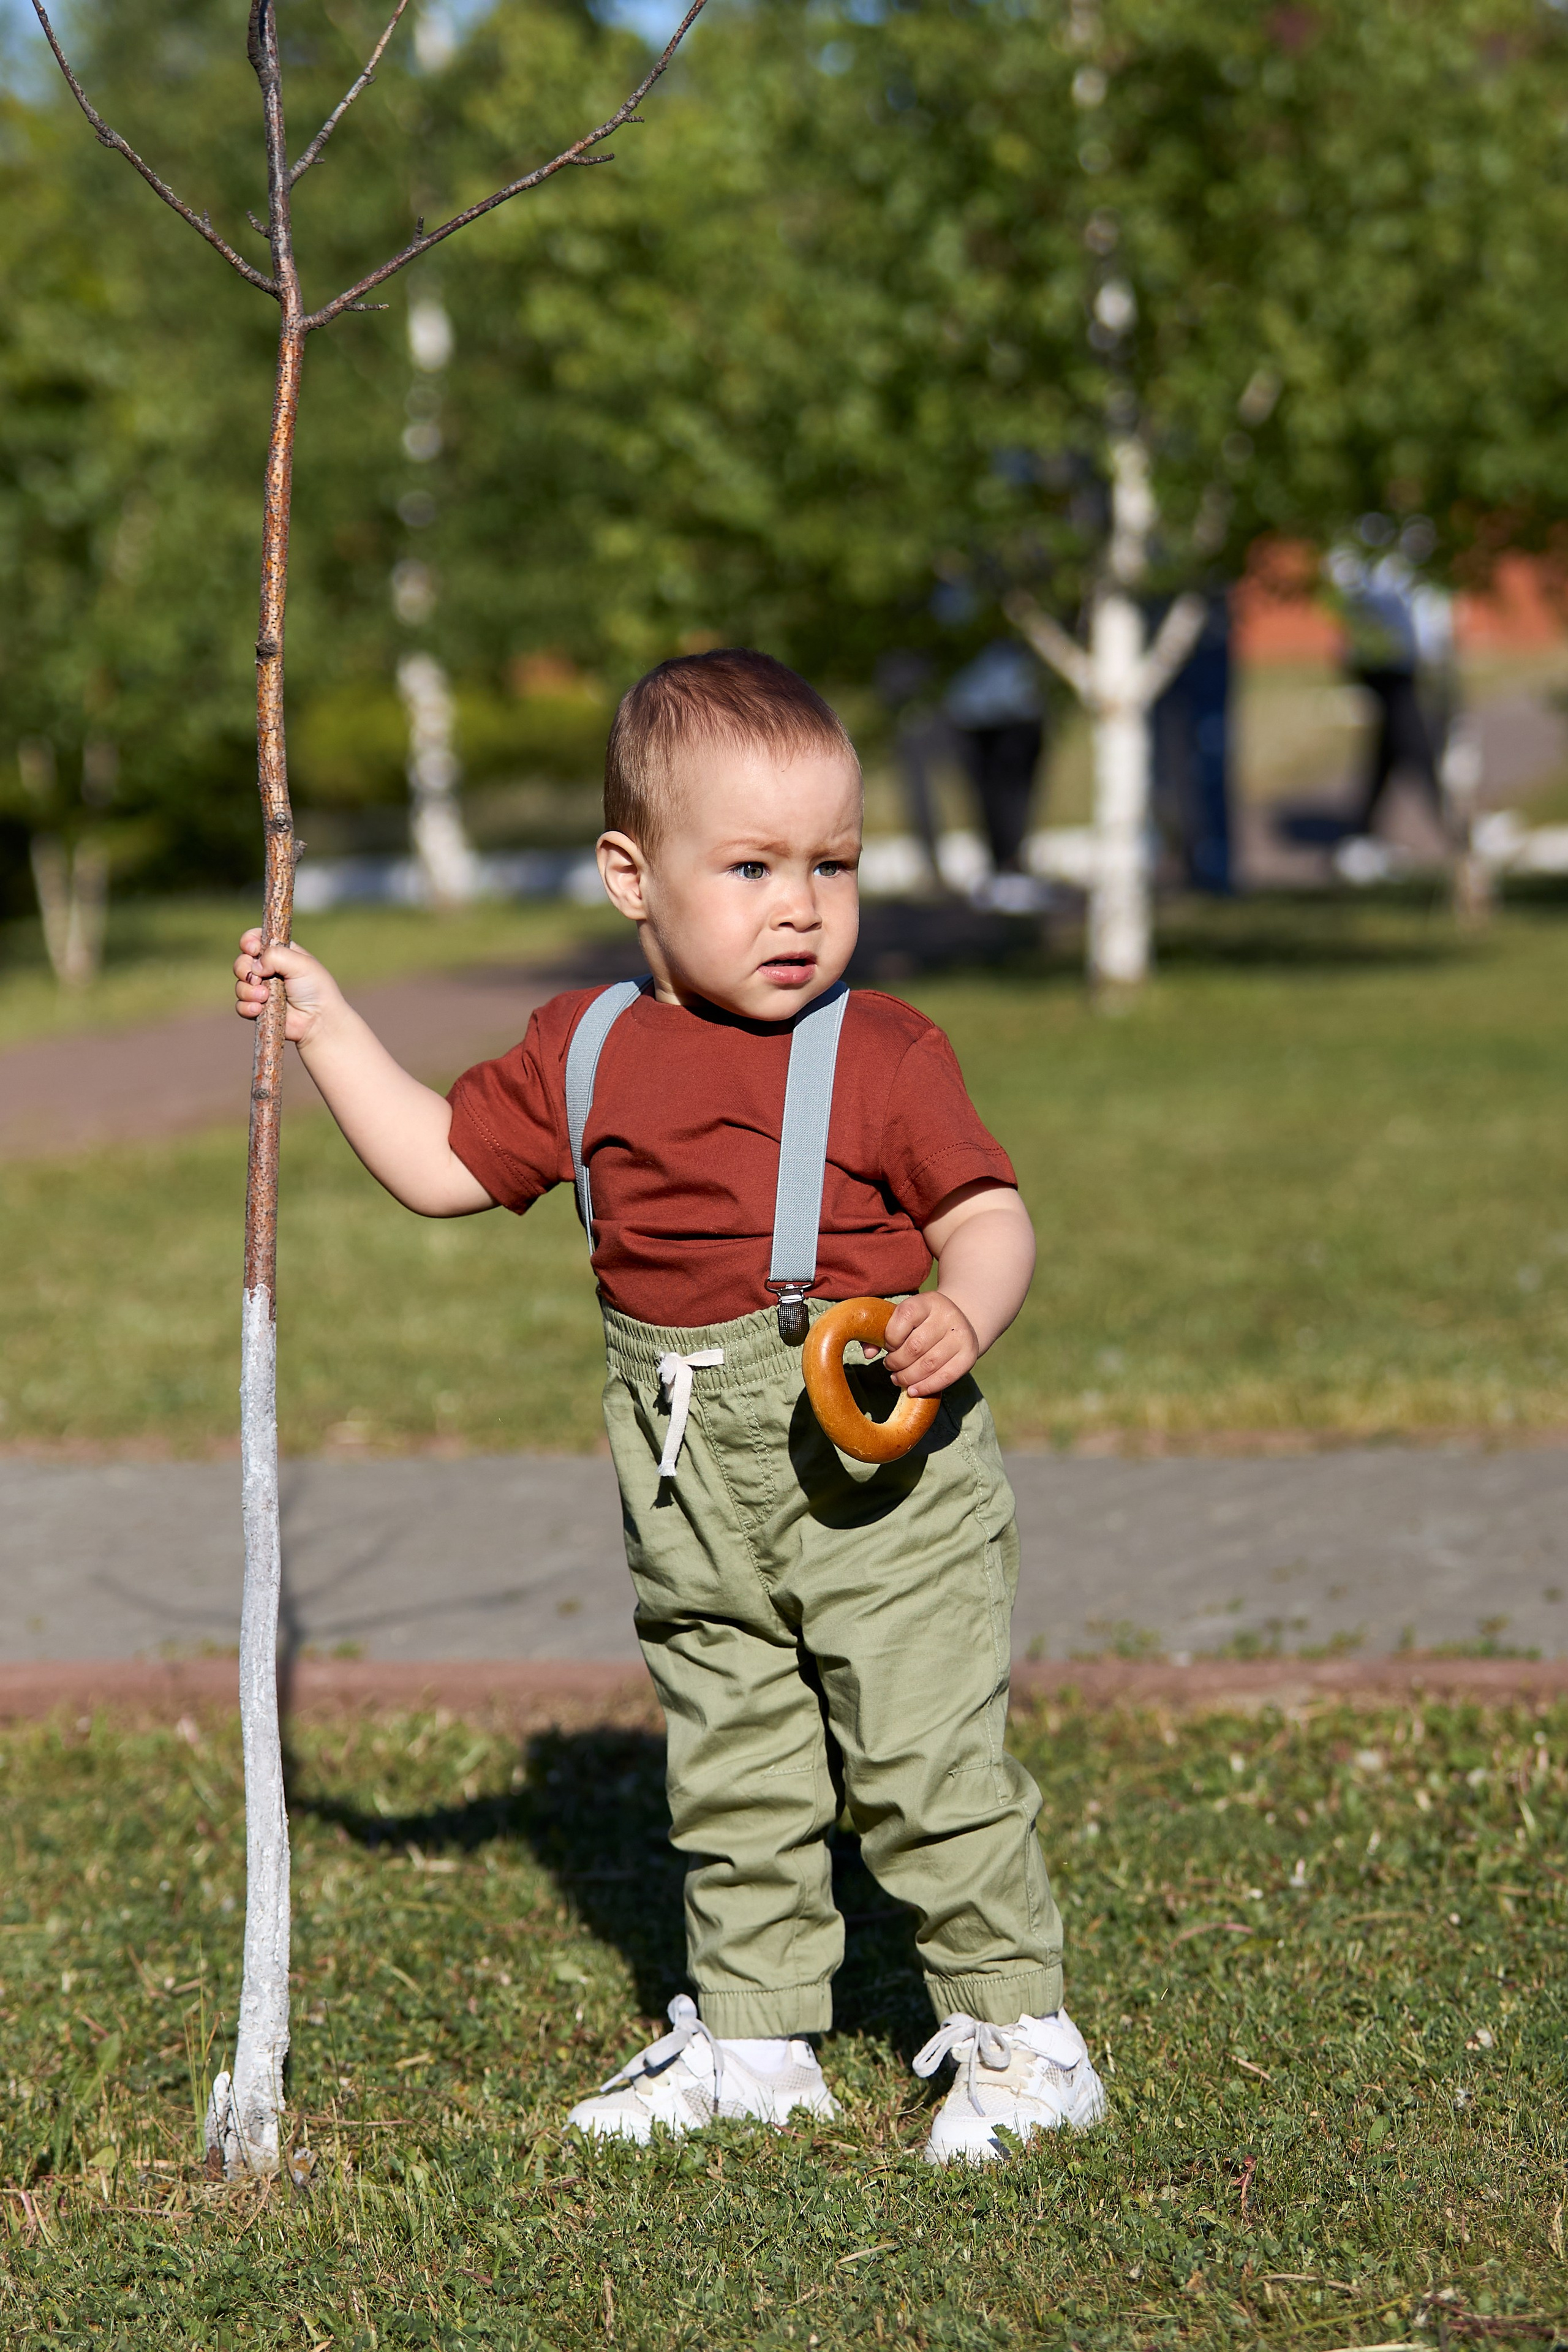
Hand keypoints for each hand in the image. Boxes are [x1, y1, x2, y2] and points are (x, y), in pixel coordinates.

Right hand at [233, 930, 345, 1045]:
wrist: (319, 1021)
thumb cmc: (315, 989)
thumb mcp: (301, 964)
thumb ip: (276, 956)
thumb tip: (255, 966)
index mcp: (280, 953)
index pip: (255, 939)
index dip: (249, 942)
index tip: (253, 949)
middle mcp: (269, 970)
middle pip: (242, 961)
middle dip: (244, 968)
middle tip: (258, 978)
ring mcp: (262, 990)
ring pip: (240, 984)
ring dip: (248, 990)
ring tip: (265, 997)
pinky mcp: (258, 1009)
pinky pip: (240, 1005)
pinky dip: (247, 1007)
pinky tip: (259, 1009)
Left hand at [880, 1291, 979, 1394]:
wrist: (960, 1320)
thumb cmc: (922, 1322)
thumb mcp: (904, 1317)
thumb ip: (880, 1332)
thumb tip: (867, 1354)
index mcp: (928, 1301)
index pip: (904, 1317)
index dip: (890, 1337)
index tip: (888, 1346)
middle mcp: (947, 1315)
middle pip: (915, 1346)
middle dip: (896, 1362)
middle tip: (890, 1366)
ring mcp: (961, 1335)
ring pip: (929, 1364)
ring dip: (908, 1377)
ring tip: (898, 1378)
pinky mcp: (969, 1355)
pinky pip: (945, 1377)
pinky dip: (926, 1387)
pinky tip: (912, 1390)